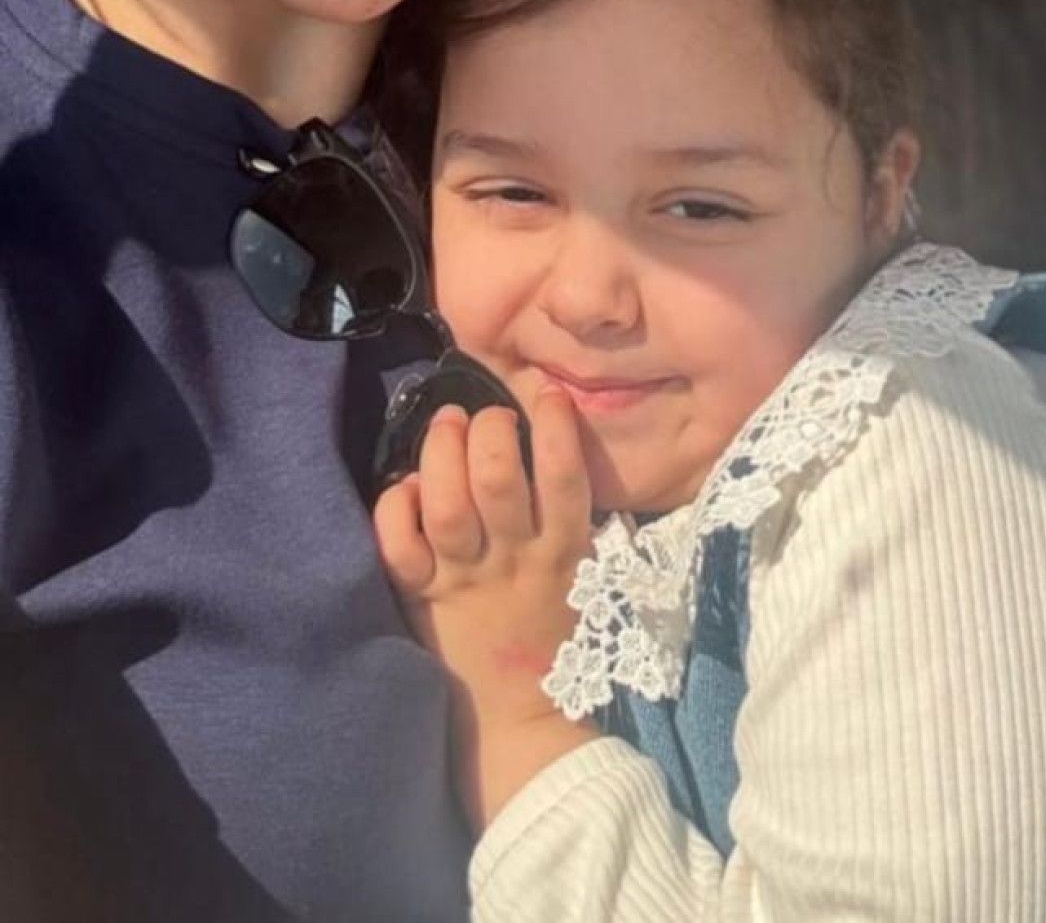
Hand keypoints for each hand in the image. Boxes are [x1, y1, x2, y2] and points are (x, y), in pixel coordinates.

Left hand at [375, 386, 596, 825]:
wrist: (519, 721)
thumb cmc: (550, 630)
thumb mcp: (578, 570)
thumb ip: (563, 514)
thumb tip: (544, 440)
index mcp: (562, 552)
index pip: (565, 478)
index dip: (555, 427)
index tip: (548, 396)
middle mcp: (512, 560)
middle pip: (496, 477)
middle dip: (488, 428)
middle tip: (486, 416)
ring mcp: (463, 578)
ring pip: (445, 501)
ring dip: (442, 450)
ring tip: (448, 426)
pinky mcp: (421, 597)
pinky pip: (397, 542)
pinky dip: (395, 503)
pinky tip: (406, 488)